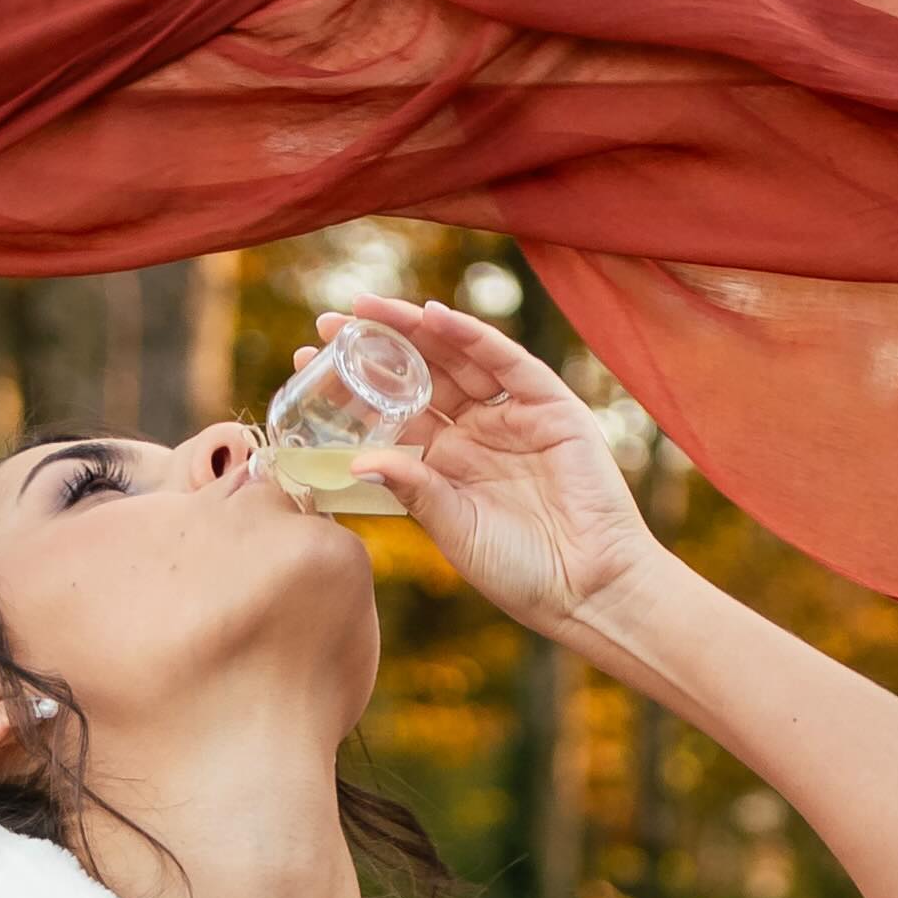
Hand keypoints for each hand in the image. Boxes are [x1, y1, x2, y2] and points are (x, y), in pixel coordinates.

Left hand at [307, 296, 660, 639]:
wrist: (590, 589)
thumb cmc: (523, 574)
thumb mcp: (455, 531)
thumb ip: (413, 490)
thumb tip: (358, 457)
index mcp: (448, 466)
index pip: (393, 413)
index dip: (354, 388)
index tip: (306, 364)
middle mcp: (477, 434)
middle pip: (420, 376)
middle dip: (376, 347)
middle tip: (328, 322)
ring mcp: (513, 417)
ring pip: (456, 360)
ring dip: (414, 330)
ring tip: (368, 308)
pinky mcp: (550, 407)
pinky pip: (506, 362)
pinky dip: (471, 335)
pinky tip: (433, 316)